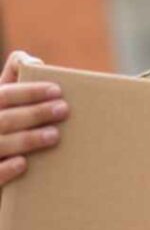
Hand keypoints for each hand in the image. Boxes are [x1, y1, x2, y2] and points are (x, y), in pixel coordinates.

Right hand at [0, 51, 66, 186]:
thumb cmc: (4, 130)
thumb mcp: (5, 106)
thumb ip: (13, 80)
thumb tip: (32, 60)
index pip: (4, 95)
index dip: (29, 91)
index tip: (57, 90)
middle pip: (4, 119)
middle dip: (35, 113)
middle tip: (64, 110)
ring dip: (27, 139)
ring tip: (54, 136)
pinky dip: (5, 169)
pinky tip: (23, 164)